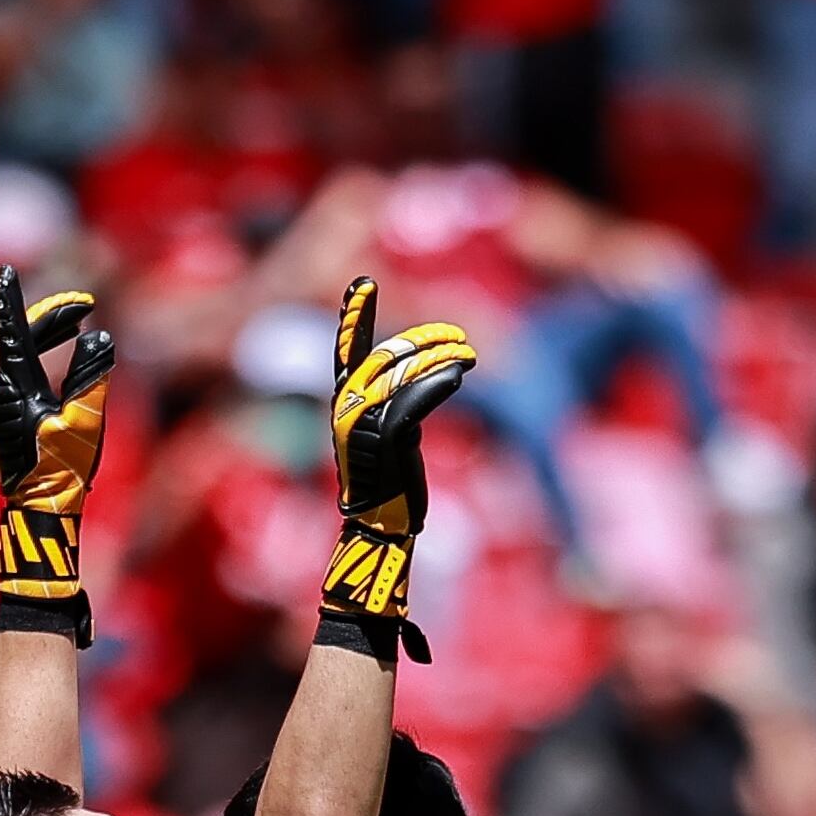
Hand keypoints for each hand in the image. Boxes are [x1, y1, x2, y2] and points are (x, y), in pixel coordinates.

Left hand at [0, 265, 116, 625]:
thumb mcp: (86, 421)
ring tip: (75, 324)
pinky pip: (10, 369)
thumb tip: (99, 339)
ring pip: (12, 352)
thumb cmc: (63, 469)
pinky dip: (33, 354)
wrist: (40, 509)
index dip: (9, 296)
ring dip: (43, 335)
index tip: (5, 269)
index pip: (9, 328)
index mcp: (10, 385)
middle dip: (50, 317)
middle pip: (16, 337)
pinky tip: (55, 354)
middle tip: (84, 306)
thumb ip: (92, 376)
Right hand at [319, 276, 479, 661]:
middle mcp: (348, 410)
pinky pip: (416, 397)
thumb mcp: (394, 439)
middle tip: (457, 336)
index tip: (362, 284)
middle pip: (385, 358)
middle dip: (423, 341)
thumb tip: (431, 380)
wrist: (381, 531)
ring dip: (440, 358)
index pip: (347, 354)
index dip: (352, 318)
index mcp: (346, 408)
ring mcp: (365, 423)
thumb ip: (400, 406)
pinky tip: (462, 372)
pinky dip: (439, 381)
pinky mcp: (388, 436)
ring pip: (403, 374)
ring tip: (469, 354)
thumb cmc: (390, 491)